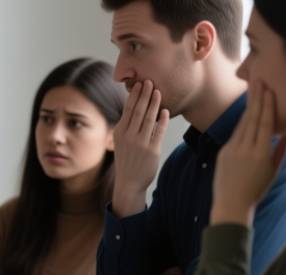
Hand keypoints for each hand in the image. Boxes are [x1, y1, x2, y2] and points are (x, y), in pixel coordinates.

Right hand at [112, 80, 170, 216]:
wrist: (129, 183)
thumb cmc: (127, 160)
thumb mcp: (122, 142)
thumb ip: (128, 127)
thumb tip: (137, 108)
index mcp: (120, 133)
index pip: (128, 110)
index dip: (134, 96)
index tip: (139, 84)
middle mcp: (129, 136)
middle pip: (138, 111)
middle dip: (144, 95)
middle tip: (150, 81)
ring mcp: (140, 143)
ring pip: (149, 119)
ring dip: (154, 104)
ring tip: (158, 92)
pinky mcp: (152, 151)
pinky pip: (158, 132)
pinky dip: (162, 121)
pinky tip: (165, 112)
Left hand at [211, 81, 285, 225]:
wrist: (231, 204)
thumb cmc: (256, 190)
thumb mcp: (273, 172)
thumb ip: (281, 151)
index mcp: (260, 154)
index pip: (264, 124)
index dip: (267, 106)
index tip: (269, 91)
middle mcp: (245, 149)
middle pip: (251, 119)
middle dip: (256, 99)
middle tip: (259, 81)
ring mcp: (232, 150)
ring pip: (242, 124)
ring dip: (248, 107)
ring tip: (253, 91)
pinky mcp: (223, 153)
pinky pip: (234, 134)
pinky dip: (241, 122)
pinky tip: (245, 112)